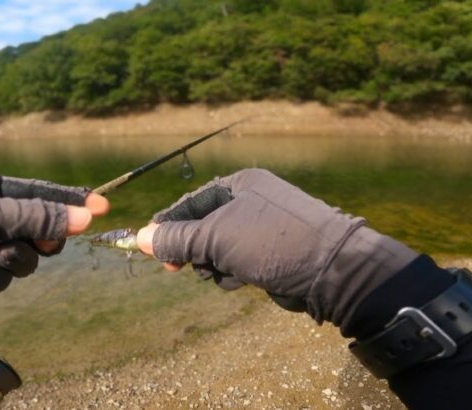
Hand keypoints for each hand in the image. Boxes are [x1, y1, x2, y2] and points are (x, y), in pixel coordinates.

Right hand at [137, 169, 416, 326]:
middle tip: (181, 268)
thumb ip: (178, 238)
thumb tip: (140, 237)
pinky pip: (237, 262)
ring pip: (218, 249)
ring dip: (214, 266)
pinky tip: (243, 280)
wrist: (332, 270)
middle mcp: (251, 201)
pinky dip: (233, 273)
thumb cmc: (271, 242)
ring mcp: (263, 228)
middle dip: (194, 250)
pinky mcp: (271, 253)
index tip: (149, 249)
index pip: (190, 202)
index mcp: (240, 185)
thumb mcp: (217, 237)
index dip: (167, 225)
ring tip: (226, 273)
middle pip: (202, 227)